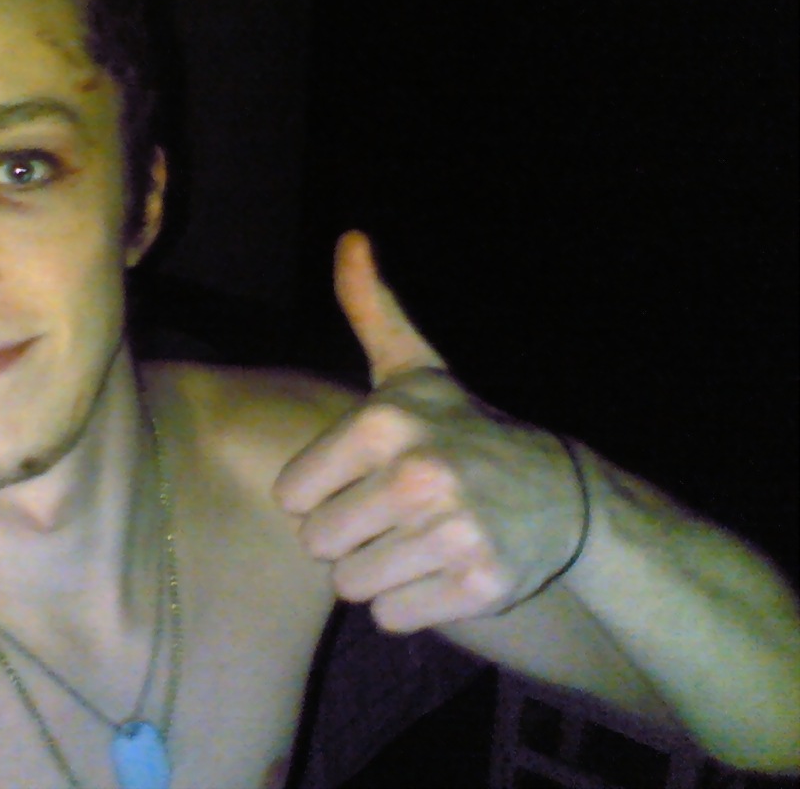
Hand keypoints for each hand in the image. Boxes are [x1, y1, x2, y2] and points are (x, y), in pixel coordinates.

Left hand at [274, 231, 584, 630]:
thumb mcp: (415, 369)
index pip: (292, 496)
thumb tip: (350, 235)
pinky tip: (442, 569)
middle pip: (318, 546)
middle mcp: (416, 476)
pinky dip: (411, 603)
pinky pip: (392, 618)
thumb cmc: (463, 429)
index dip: (323, 494)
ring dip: (377, 573)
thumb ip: (372, 308)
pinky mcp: (480, 586)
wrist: (562, 493)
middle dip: (349, 537)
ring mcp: (452, 533)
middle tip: (394, 514)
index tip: (364, 479)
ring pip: (352, 587)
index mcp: (384, 422)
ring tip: (417, 540)